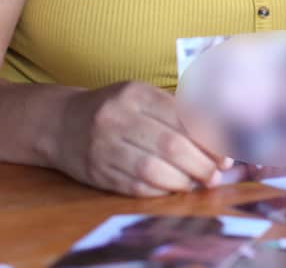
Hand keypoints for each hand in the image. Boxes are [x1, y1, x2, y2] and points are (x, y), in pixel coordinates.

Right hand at [54, 81, 232, 196]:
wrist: (60, 123)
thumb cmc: (113, 109)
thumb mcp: (141, 96)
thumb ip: (176, 111)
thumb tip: (218, 135)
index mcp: (135, 93)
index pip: (182, 117)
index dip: (209, 139)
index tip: (225, 154)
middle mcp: (118, 117)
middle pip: (171, 146)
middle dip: (201, 164)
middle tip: (215, 175)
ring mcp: (104, 146)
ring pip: (154, 170)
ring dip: (183, 181)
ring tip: (197, 183)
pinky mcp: (97, 172)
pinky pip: (136, 186)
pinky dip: (161, 191)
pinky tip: (173, 188)